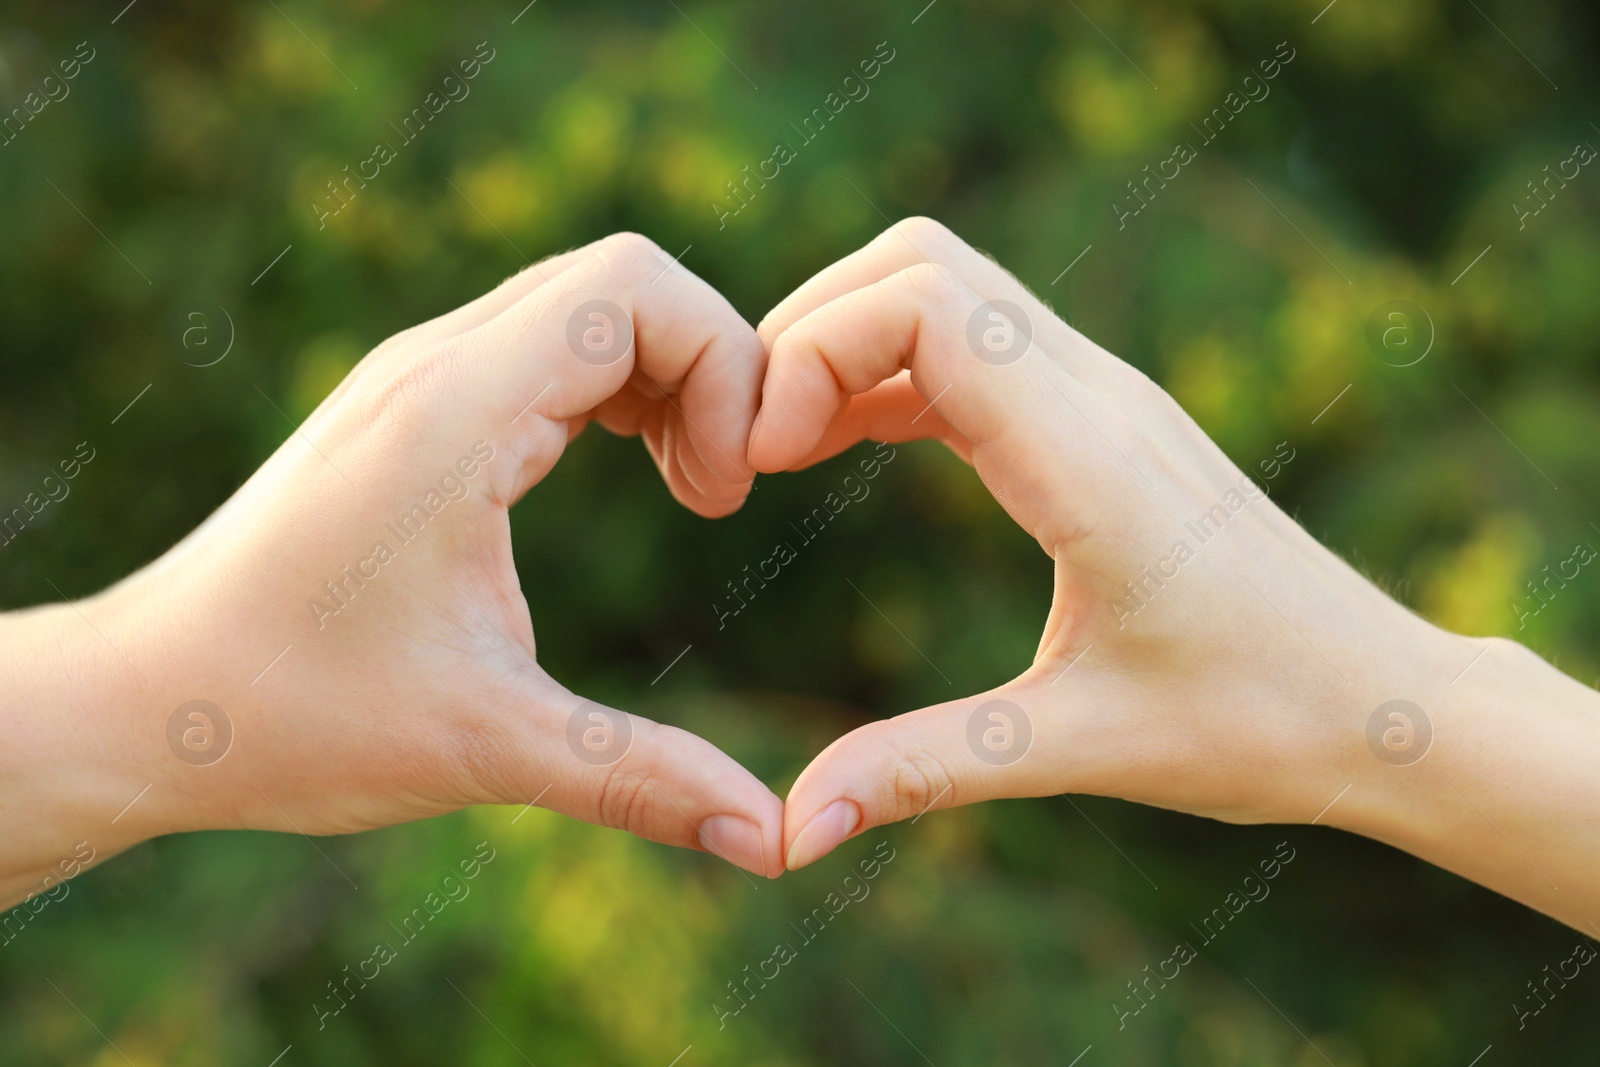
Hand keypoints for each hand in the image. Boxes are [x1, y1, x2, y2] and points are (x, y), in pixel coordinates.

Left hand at [4, 232, 786, 901]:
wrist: (148, 698)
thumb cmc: (292, 716)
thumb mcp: (484, 747)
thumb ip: (638, 778)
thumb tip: (770, 840)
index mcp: (455, 412)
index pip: (635, 287)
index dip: (724, 366)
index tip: (730, 492)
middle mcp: (433, 363)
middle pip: (625, 280)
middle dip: (710, 371)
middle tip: (717, 496)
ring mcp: (417, 375)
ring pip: (587, 303)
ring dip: (664, 377)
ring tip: (689, 489)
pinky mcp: (410, 404)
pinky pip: (545, 342)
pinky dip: (615, 387)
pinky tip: (628, 468)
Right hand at [751, 218, 1475, 870]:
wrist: (1379, 701)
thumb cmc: (1254, 724)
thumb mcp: (1076, 748)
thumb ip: (925, 771)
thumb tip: (793, 834)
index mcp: (1086, 458)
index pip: (921, 305)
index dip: (809, 353)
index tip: (761, 462)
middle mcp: (1098, 396)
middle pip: (920, 263)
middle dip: (808, 329)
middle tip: (753, 447)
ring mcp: (1107, 395)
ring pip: (947, 287)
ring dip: (849, 341)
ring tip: (784, 448)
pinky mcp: (1105, 419)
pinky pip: (977, 344)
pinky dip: (894, 370)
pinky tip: (851, 444)